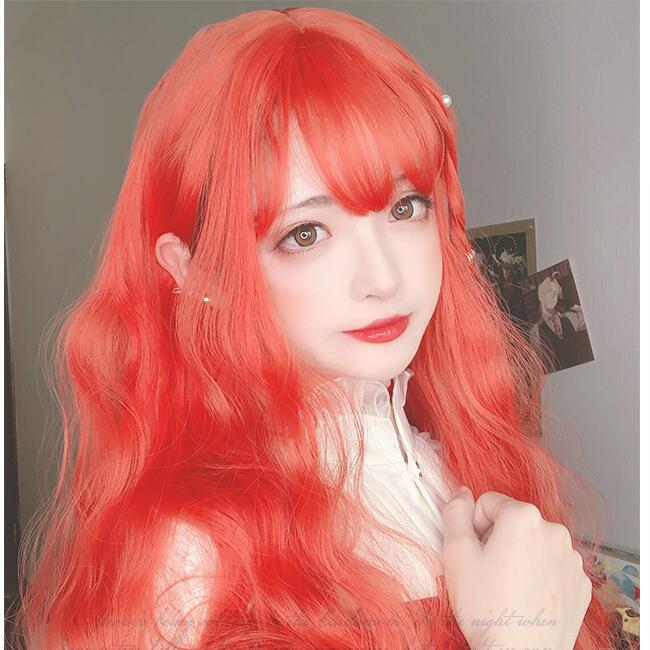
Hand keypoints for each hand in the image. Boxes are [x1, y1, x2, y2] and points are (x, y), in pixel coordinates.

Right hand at [441, 487, 591, 648]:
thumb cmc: (487, 609)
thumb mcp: (456, 553)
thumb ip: (455, 512)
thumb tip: (462, 492)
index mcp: (523, 517)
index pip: (488, 502)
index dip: (474, 526)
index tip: (475, 553)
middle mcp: (553, 530)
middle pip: (513, 521)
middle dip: (498, 539)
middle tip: (488, 573)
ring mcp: (571, 559)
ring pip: (533, 543)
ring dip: (519, 556)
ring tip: (508, 588)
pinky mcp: (580, 584)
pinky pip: (552, 566)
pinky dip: (538, 575)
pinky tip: (527, 598)